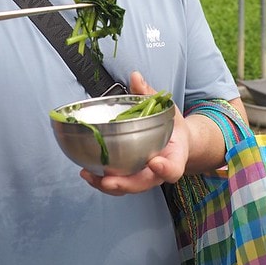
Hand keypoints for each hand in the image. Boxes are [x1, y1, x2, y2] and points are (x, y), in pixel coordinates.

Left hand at [79, 71, 188, 195]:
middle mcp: (160, 171)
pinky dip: (102, 181)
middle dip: (126, 184)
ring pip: (129, 187)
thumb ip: (149, 94)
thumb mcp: (166, 108)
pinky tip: (87, 172)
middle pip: (145, 183)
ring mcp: (146, 176)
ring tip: (90, 176)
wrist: (178, 142)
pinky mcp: (133, 176)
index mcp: (175, 156)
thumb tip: (135, 77)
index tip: (155, 162)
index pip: (174, 168)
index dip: (165, 168)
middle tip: (108, 180)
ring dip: (108, 185)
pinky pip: (119, 183)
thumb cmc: (172, 126)